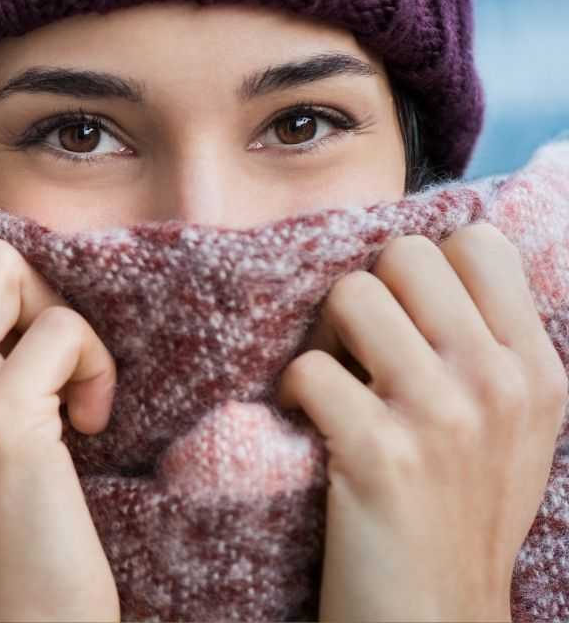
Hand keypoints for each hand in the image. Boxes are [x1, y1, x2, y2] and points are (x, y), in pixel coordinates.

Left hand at [277, 222, 567, 621]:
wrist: (435, 619)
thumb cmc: (458, 518)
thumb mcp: (513, 429)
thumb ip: (488, 350)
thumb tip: (429, 267)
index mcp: (536, 370)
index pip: (478, 243)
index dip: (423, 268)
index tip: (403, 317)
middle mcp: (498, 383)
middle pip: (405, 255)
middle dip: (367, 292)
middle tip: (354, 349)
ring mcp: (442, 416)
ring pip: (351, 295)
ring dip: (323, 337)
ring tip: (330, 385)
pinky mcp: (379, 453)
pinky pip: (308, 368)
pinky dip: (291, 392)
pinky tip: (305, 425)